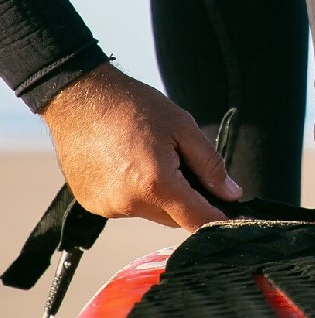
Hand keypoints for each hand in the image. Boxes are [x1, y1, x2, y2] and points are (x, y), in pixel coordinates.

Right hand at [40, 62, 241, 230]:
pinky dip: (135, 193)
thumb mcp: (183, 127)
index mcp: (156, 184)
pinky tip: (127, 164)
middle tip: (184, 166)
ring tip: (150, 158)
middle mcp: (129, 203)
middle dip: (188, 201)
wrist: (78, 97)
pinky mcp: (92, 204)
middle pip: (175, 219)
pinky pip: (127, 207)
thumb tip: (232, 195)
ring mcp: (107, 207)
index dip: (219, 220)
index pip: (197, 220)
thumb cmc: (134, 106)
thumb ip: (210, 165)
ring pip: (151, 213)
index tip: (233, 216)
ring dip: (160, 196)